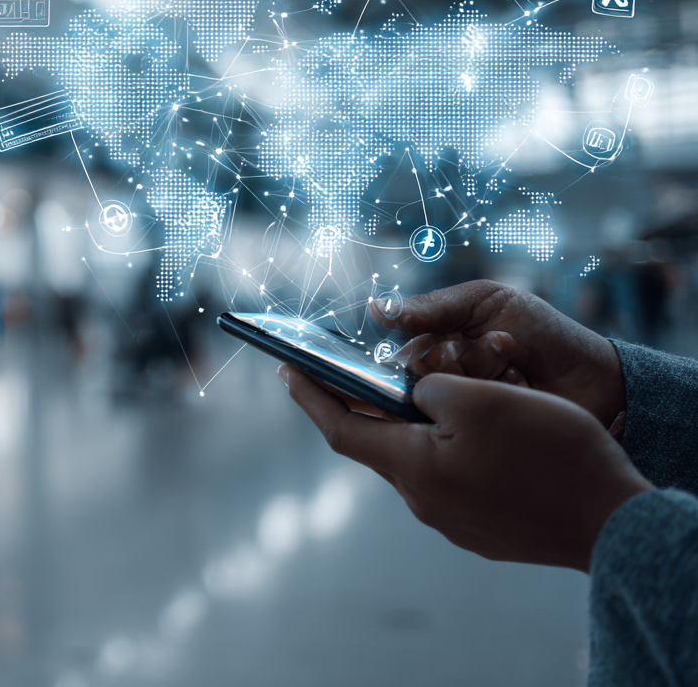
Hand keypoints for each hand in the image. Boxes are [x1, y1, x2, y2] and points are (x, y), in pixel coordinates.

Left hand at [282, 366, 651, 571]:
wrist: (612, 522)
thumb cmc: (548, 453)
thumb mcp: (480, 399)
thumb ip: (430, 388)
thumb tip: (413, 393)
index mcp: (412, 468)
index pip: (341, 429)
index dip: (310, 396)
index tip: (286, 369)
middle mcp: (423, 501)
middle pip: (382, 444)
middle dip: (370, 405)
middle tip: (357, 370)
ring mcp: (454, 521)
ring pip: (422, 460)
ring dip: (419, 427)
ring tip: (431, 393)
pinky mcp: (484, 529)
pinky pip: (455, 480)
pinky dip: (452, 450)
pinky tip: (478, 434)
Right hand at [381, 280, 625, 426]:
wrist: (593, 373)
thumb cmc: (540, 332)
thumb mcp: (486, 301)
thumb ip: (434, 306)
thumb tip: (378, 310)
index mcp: (432, 354)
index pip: (395, 364)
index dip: (410, 356)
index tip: (434, 346)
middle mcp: (442, 388)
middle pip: (418, 382)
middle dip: (459, 357)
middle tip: (497, 346)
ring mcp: (465, 416)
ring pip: (447, 398)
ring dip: (485, 369)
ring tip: (515, 361)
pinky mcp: (487, 438)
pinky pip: (477, 416)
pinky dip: (504, 389)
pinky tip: (525, 382)